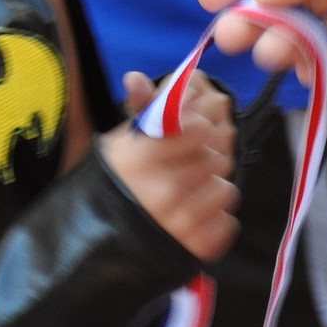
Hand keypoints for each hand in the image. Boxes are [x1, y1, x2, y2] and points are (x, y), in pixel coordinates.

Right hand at [100, 70, 237, 264]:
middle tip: (187, 162)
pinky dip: (216, 217)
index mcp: (140, 159)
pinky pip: (227, 221)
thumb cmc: (119, 180)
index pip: (197, 128)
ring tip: (189, 188)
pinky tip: (193, 213)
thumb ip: (141, 109)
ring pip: (226, 187)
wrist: (99, 238)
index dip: (196, 124)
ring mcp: (179, 224)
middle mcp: (160, 192)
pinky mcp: (195, 248)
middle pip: (215, 156)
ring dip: (212, 186)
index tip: (188, 129)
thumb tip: (136, 78)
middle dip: (205, 155)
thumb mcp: (123, 142)